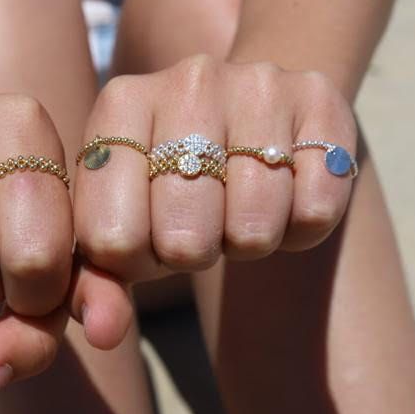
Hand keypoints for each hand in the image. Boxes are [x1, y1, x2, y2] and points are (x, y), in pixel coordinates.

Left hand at [73, 53, 358, 289]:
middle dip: (193, 253)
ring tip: (239, 207)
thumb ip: (94, 286)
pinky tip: (285, 195)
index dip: (135, 261)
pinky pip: (315, 212)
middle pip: (184, 238)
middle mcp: (188, 80)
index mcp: (120, 105)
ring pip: (254, 228)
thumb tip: (105, 333)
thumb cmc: (168, 187)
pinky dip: (300, 229)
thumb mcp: (120, 227)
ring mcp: (259, 84)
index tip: (148, 236)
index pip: (112, 238)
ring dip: (248, 242)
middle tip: (200, 223)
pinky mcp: (320, 100)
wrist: (250, 115)